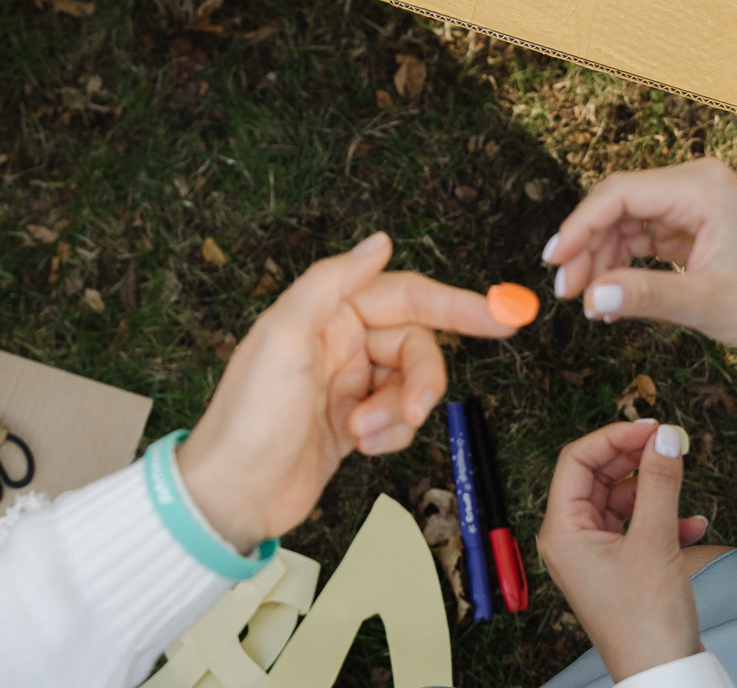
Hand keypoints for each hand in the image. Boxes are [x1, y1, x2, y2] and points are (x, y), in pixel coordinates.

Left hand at [174, 233, 518, 553]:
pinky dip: (390, 434)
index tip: (504, 314)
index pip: (406, 294)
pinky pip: (398, 418)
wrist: (232, 495)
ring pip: (411, 384)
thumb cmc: (249, 415)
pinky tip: (360, 446)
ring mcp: (349, 383)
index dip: (458, 304)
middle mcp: (340, 341)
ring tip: (363, 434)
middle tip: (416, 410)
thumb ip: (333, 281)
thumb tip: (380, 241)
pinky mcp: (354, 423)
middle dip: (422, 379)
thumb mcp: (283, 336)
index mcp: (326, 310)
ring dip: (399, 413)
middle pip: (416, 343)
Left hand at [537, 420, 706, 681]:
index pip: (577, 460)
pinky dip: (663, 520)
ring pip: (621, 502)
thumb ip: (660, 483)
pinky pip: (636, 529)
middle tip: (671, 444)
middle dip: (635, 460)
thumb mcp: (655, 541)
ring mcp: (594, 556)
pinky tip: (692, 525)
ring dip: (654, 491)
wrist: (663, 675)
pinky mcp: (618, 570)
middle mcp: (571, 540)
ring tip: (684, 487)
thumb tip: (666, 437)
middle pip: (597, 477)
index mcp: (563, 531)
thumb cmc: (646, 621)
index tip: (652, 426)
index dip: (614, 437)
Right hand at [541, 158, 736, 374]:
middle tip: (565, 293)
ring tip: (587, 304)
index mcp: (703, 187)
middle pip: (618, 206)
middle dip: (587, 247)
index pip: (621, 194)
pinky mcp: (692, 226)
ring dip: (601, 260)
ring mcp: (694, 204)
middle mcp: (696, 185)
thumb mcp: (708, 305)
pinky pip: (643, 238)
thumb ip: (647, 296)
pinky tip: (608, 297)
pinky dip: (623, 265)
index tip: (553, 263)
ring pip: (625, 223)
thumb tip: (592, 294)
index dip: (579, 227)